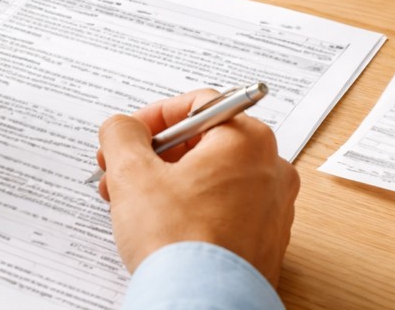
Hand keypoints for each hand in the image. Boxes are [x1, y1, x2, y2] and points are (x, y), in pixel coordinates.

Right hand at [96, 90, 298, 284]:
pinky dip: (189, 210)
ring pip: (210, 178)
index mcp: (248, 141)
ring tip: (130, 202)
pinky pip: (223, 209)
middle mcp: (271, 170)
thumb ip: (121, 133)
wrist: (202, 305)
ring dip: (166, 183)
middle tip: (121, 170)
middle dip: (154, 155)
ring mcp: (272, 209)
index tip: (129, 135)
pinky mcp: (265, 242)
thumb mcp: (132, 173)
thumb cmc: (179, 243)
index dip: (153, 117)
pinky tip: (159, 227)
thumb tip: (122, 127)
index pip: (198, 104)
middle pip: (203, 142)